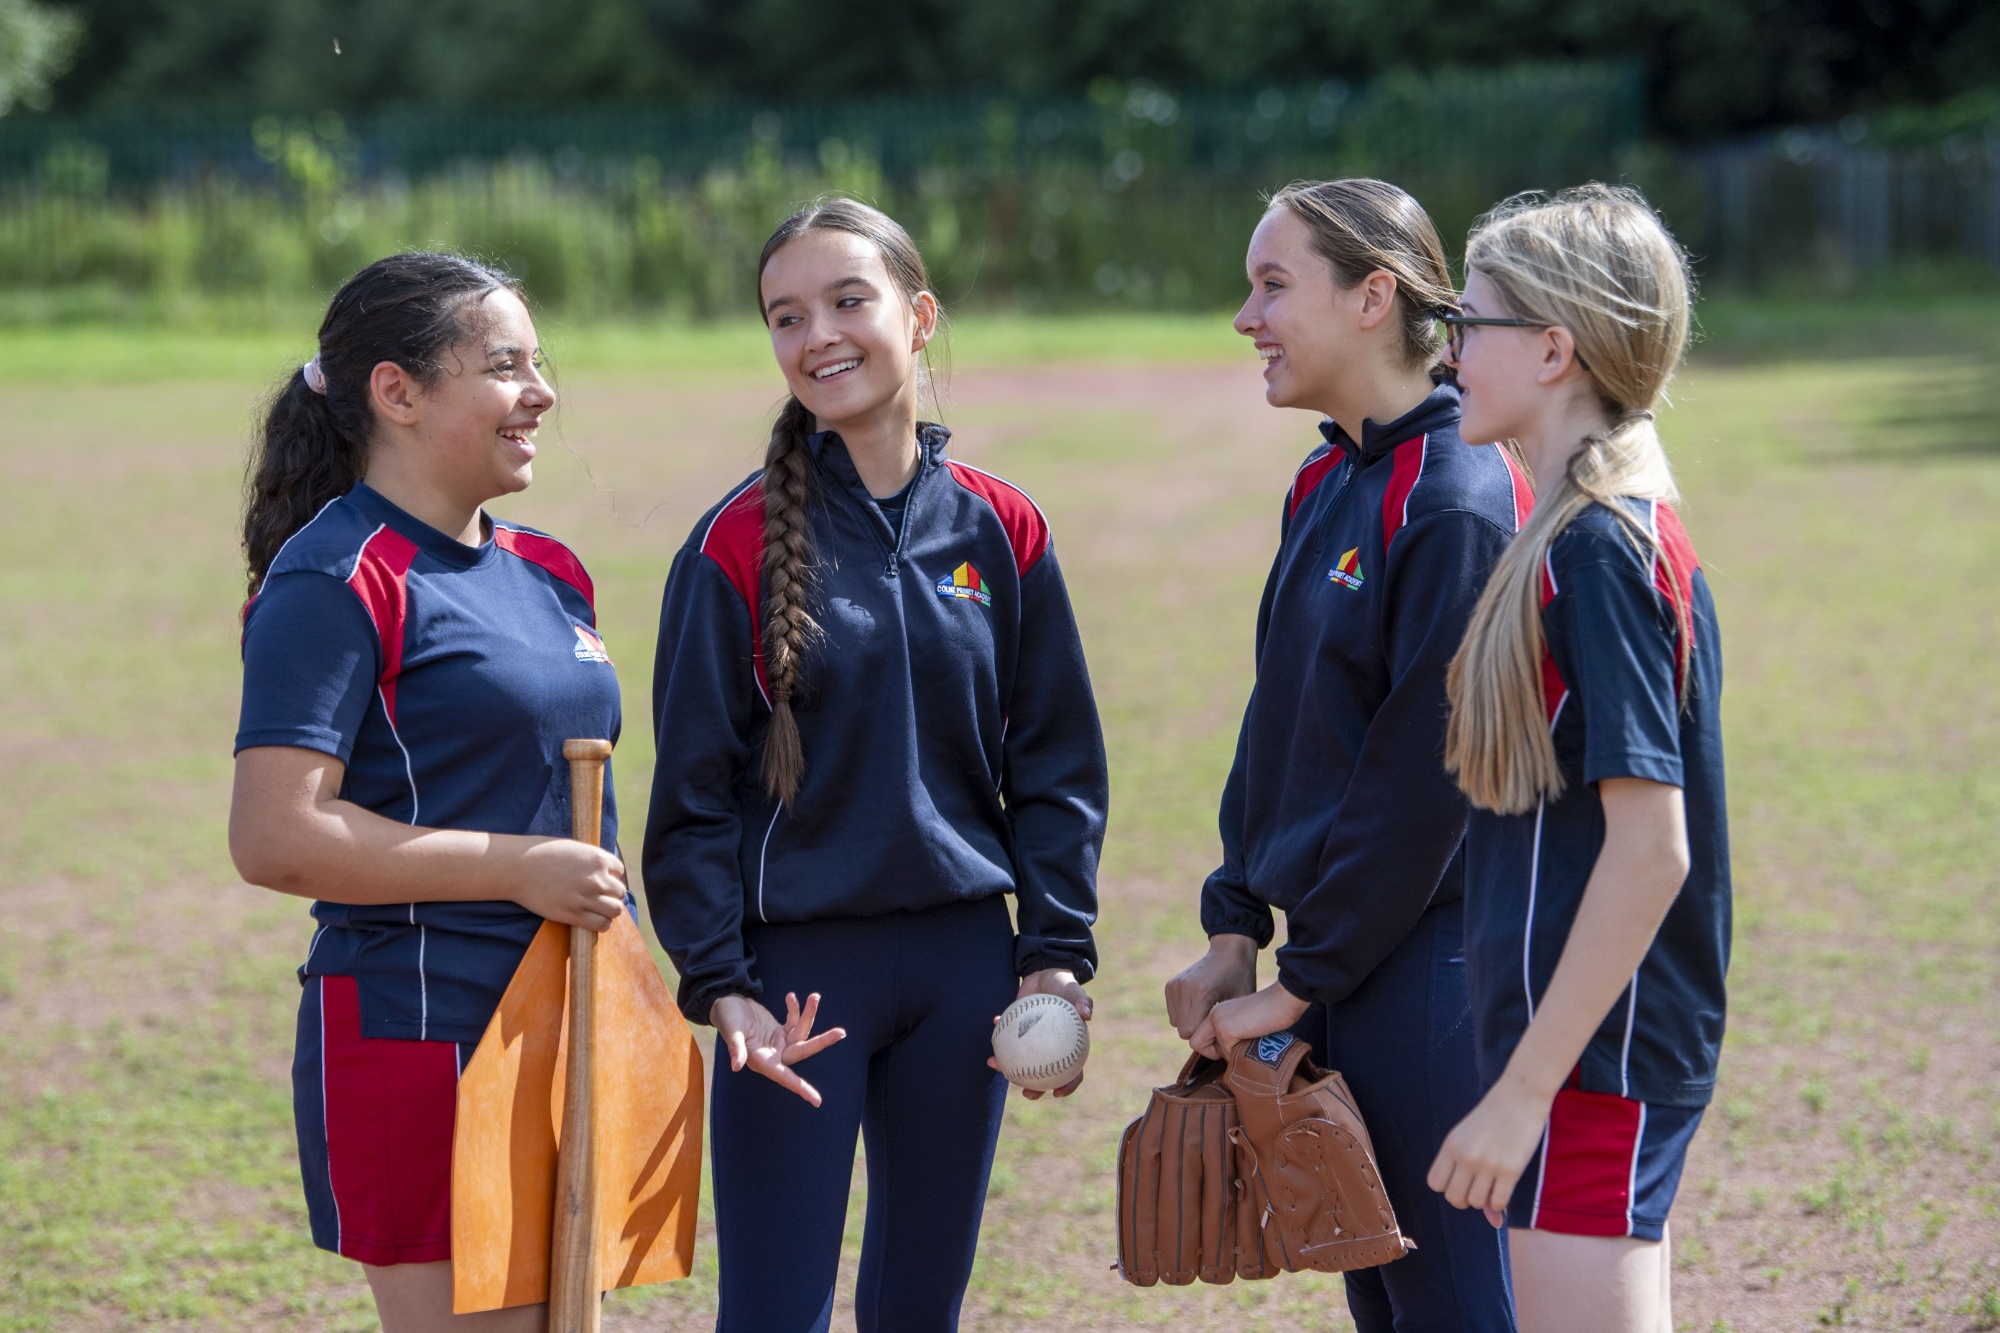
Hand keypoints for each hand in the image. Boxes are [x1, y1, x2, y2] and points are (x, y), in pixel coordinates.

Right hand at [514, 839, 627, 931]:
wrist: (517, 867)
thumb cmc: (542, 854)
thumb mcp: (573, 848)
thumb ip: (590, 859)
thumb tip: (605, 870)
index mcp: (597, 858)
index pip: (619, 871)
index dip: (610, 875)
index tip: (599, 878)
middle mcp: (596, 878)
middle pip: (620, 892)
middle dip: (610, 894)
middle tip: (597, 895)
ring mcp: (586, 898)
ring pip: (615, 910)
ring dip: (609, 910)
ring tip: (597, 909)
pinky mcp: (574, 914)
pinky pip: (601, 924)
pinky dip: (601, 924)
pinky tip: (592, 919)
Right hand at [710, 991, 846, 1106]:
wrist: (726, 1002)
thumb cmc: (726, 1017)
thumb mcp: (731, 1030)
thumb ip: (736, 1048)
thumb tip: (736, 1066)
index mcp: (761, 1060)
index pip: (784, 1077)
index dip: (799, 1088)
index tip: (816, 1101)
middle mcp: (772, 1054)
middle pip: (802, 1051)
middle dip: (822, 1042)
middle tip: (841, 1033)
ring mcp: (778, 1042)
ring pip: (802, 1033)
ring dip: (809, 1014)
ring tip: (815, 996)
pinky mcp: (780, 1030)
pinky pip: (795, 1022)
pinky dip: (796, 1010)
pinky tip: (790, 997)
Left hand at [988, 968, 1091, 1099]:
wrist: (1046, 972)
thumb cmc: (1065, 984)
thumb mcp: (1075, 989)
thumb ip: (1082, 1000)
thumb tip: (1087, 1014)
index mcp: (1069, 1046)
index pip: (1073, 1072)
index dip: (1067, 1086)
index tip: (1056, 1093)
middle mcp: (1049, 1048)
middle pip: (1044, 1076)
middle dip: (1034, 1088)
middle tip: (1025, 1092)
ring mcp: (1031, 1041)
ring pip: (1019, 1061)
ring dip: (1006, 1065)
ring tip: (994, 1064)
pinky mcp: (1017, 1029)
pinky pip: (1006, 1036)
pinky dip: (999, 1031)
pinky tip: (994, 1023)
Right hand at [1164, 934, 1256, 1039]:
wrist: (1229, 950)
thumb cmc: (1241, 977)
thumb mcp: (1242, 1002)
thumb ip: (1230, 1027)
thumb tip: (1225, 1055)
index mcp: (1201, 992)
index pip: (1191, 1033)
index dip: (1206, 1040)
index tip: (1221, 1035)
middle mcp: (1183, 987)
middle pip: (1182, 1030)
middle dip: (1198, 1032)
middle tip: (1215, 1025)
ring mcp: (1174, 985)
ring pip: (1176, 1023)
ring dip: (1190, 1023)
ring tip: (1208, 1014)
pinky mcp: (1170, 984)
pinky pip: (1173, 1013)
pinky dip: (1184, 1014)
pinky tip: (1200, 1005)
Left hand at [1187, 979, 1308, 1060]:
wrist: (1284, 1001)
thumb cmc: (1274, 1014)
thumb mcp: (1248, 1024)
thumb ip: (1235, 1035)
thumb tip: (1229, 1058)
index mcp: (1219, 1012)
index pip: (1200, 1037)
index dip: (1213, 1048)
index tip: (1234, 1045)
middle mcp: (1214, 1014)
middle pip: (1197, 1044)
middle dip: (1215, 1053)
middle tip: (1238, 1047)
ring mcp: (1217, 1021)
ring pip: (1210, 1051)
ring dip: (1230, 1055)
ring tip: (1249, 1043)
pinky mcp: (1225, 1029)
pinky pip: (1227, 1054)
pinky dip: (1240, 1055)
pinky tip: (1254, 1041)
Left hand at [1426, 1077, 1554, 1227]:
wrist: (1520, 1096)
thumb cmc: (1493, 1116)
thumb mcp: (1471, 1136)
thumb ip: (1468, 1169)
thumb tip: (1490, 1218)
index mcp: (1451, 1145)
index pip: (1435, 1184)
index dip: (1447, 1187)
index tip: (1460, 1180)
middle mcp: (1465, 1156)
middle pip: (1453, 1198)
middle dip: (1465, 1199)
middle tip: (1476, 1188)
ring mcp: (1487, 1164)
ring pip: (1476, 1203)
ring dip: (1483, 1201)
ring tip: (1491, 1186)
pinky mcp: (1510, 1170)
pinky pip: (1498, 1203)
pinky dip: (1499, 1204)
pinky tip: (1503, 1189)